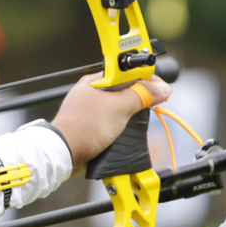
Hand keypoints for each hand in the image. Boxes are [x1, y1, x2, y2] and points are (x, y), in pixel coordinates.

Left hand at [51, 75, 171, 173]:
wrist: (63, 153)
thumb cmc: (83, 127)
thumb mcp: (118, 107)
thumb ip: (141, 95)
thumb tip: (161, 88)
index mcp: (95, 82)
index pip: (127, 73)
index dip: (147, 79)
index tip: (162, 88)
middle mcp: (92, 93)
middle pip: (125, 90)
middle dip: (142, 96)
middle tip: (157, 102)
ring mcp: (91, 110)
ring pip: (120, 107)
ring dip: (133, 113)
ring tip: (145, 117)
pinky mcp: (92, 126)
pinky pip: (113, 121)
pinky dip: (124, 125)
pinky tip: (130, 130)